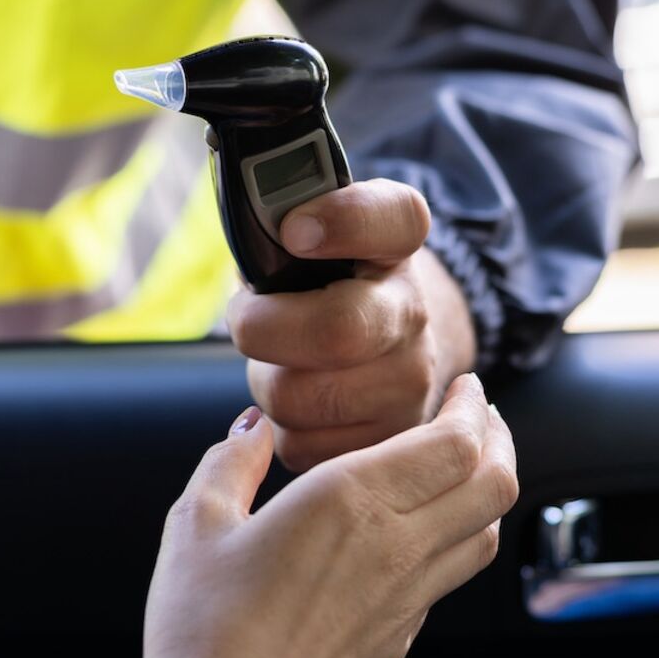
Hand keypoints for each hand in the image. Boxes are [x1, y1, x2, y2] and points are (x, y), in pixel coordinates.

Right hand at [139, 375, 516, 657]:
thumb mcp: (197, 524)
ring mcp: (406, 603)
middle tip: (480, 416)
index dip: (472, 407)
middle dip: (498, 439)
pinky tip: (418, 536)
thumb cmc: (202, 630)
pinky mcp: (398, 643)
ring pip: (485, 535)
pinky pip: (448, 580)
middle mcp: (395, 549)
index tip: (465, 387)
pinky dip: (454, 541)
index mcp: (350, 501)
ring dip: (487, 491)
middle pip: (494, 485)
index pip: (455, 442)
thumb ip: (231, 462)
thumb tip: (251, 429)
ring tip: (465, 469)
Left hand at [230, 179, 476, 471]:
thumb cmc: (324, 281)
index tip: (295, 230)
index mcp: (396, 242)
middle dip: (263, 329)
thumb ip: (278, 211)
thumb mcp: (312, 230)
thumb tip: (243, 225)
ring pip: (301, 398)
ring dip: (267, 382)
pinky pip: (300, 445)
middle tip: (248, 320)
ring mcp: (412, 383)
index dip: (343, 221)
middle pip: (335, 330)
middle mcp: (415, 312)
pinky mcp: (389, 441)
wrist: (385, 343)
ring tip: (281, 362)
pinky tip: (299, 401)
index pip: (395, 217)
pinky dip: (281, 428)